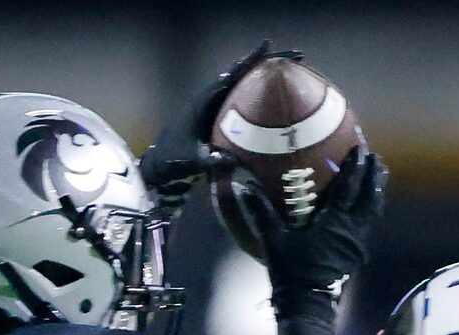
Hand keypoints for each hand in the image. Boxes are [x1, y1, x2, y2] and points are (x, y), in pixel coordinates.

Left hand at [140, 41, 285, 206]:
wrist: (162, 164)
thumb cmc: (175, 159)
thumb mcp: (192, 160)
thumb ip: (209, 160)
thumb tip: (231, 161)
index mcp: (205, 101)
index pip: (231, 75)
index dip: (250, 61)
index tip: (267, 46)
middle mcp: (212, 99)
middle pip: (243, 74)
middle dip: (268, 64)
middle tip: (296, 57)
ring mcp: (217, 107)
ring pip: (245, 86)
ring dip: (267, 78)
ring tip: (294, 72)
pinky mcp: (220, 118)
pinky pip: (244, 101)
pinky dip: (261, 96)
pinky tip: (279, 99)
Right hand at [231, 149, 387, 334]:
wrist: (307, 305)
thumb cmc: (291, 273)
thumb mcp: (273, 240)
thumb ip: (262, 211)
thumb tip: (245, 186)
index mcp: (335, 224)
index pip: (349, 189)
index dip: (355, 168)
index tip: (361, 149)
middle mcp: (352, 232)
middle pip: (369, 198)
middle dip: (373, 177)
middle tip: (375, 158)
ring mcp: (357, 244)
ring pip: (373, 212)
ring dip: (375, 192)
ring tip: (377, 176)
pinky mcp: (357, 255)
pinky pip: (368, 225)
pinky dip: (370, 209)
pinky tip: (366, 205)